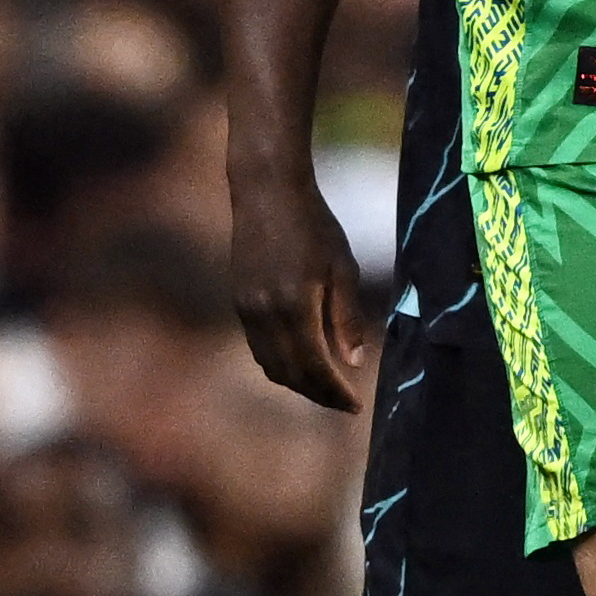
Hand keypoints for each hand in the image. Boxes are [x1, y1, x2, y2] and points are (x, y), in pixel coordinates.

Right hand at [227, 161, 375, 412]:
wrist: (266, 191)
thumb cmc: (313, 223)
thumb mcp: (341, 267)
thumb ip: (346, 317)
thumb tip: (352, 363)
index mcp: (295, 305)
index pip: (315, 367)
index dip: (335, 392)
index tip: (356, 405)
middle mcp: (264, 313)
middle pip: (289, 374)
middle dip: (317, 394)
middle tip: (343, 402)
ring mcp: (247, 309)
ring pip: (270, 365)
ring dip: (297, 382)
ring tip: (324, 386)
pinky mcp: (239, 301)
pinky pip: (258, 347)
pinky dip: (281, 363)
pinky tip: (301, 359)